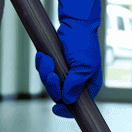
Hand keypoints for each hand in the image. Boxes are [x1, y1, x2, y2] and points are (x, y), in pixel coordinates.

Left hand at [35, 0, 103, 117]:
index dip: (67, 110)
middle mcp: (77, 80)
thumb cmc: (83, 42)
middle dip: (52, 85)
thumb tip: (68, 99)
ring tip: (46, 60)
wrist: (75, 22)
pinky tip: (43, 56)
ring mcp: (65, 72)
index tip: (57, 108)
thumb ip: (76, 84)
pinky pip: (45, 70)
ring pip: (50, 83)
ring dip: (45, 72)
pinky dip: (42, 64)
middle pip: (60, 95)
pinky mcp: (56, 63)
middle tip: (52, 74)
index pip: (79, 105)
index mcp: (88, 84)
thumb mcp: (84, 65)